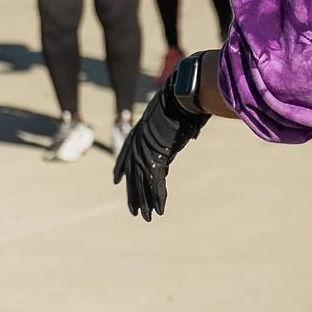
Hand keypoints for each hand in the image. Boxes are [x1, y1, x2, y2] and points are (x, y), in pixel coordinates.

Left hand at [115, 64, 209, 218]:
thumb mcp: (181, 116)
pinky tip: (159, 210)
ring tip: (147, 217)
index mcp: (143, 132)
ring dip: (146, 202)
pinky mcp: (157, 156)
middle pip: (133, 174)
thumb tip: (194, 130)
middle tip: (135, 211)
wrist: (184, 93)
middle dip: (134, 194)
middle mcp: (140, 143)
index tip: (117, 180)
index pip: (127, 153)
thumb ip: (182, 128)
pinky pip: (155, 183)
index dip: (121, 167)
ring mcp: (147, 150)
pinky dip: (157, 198)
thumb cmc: (186, 100)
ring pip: (142, 183)